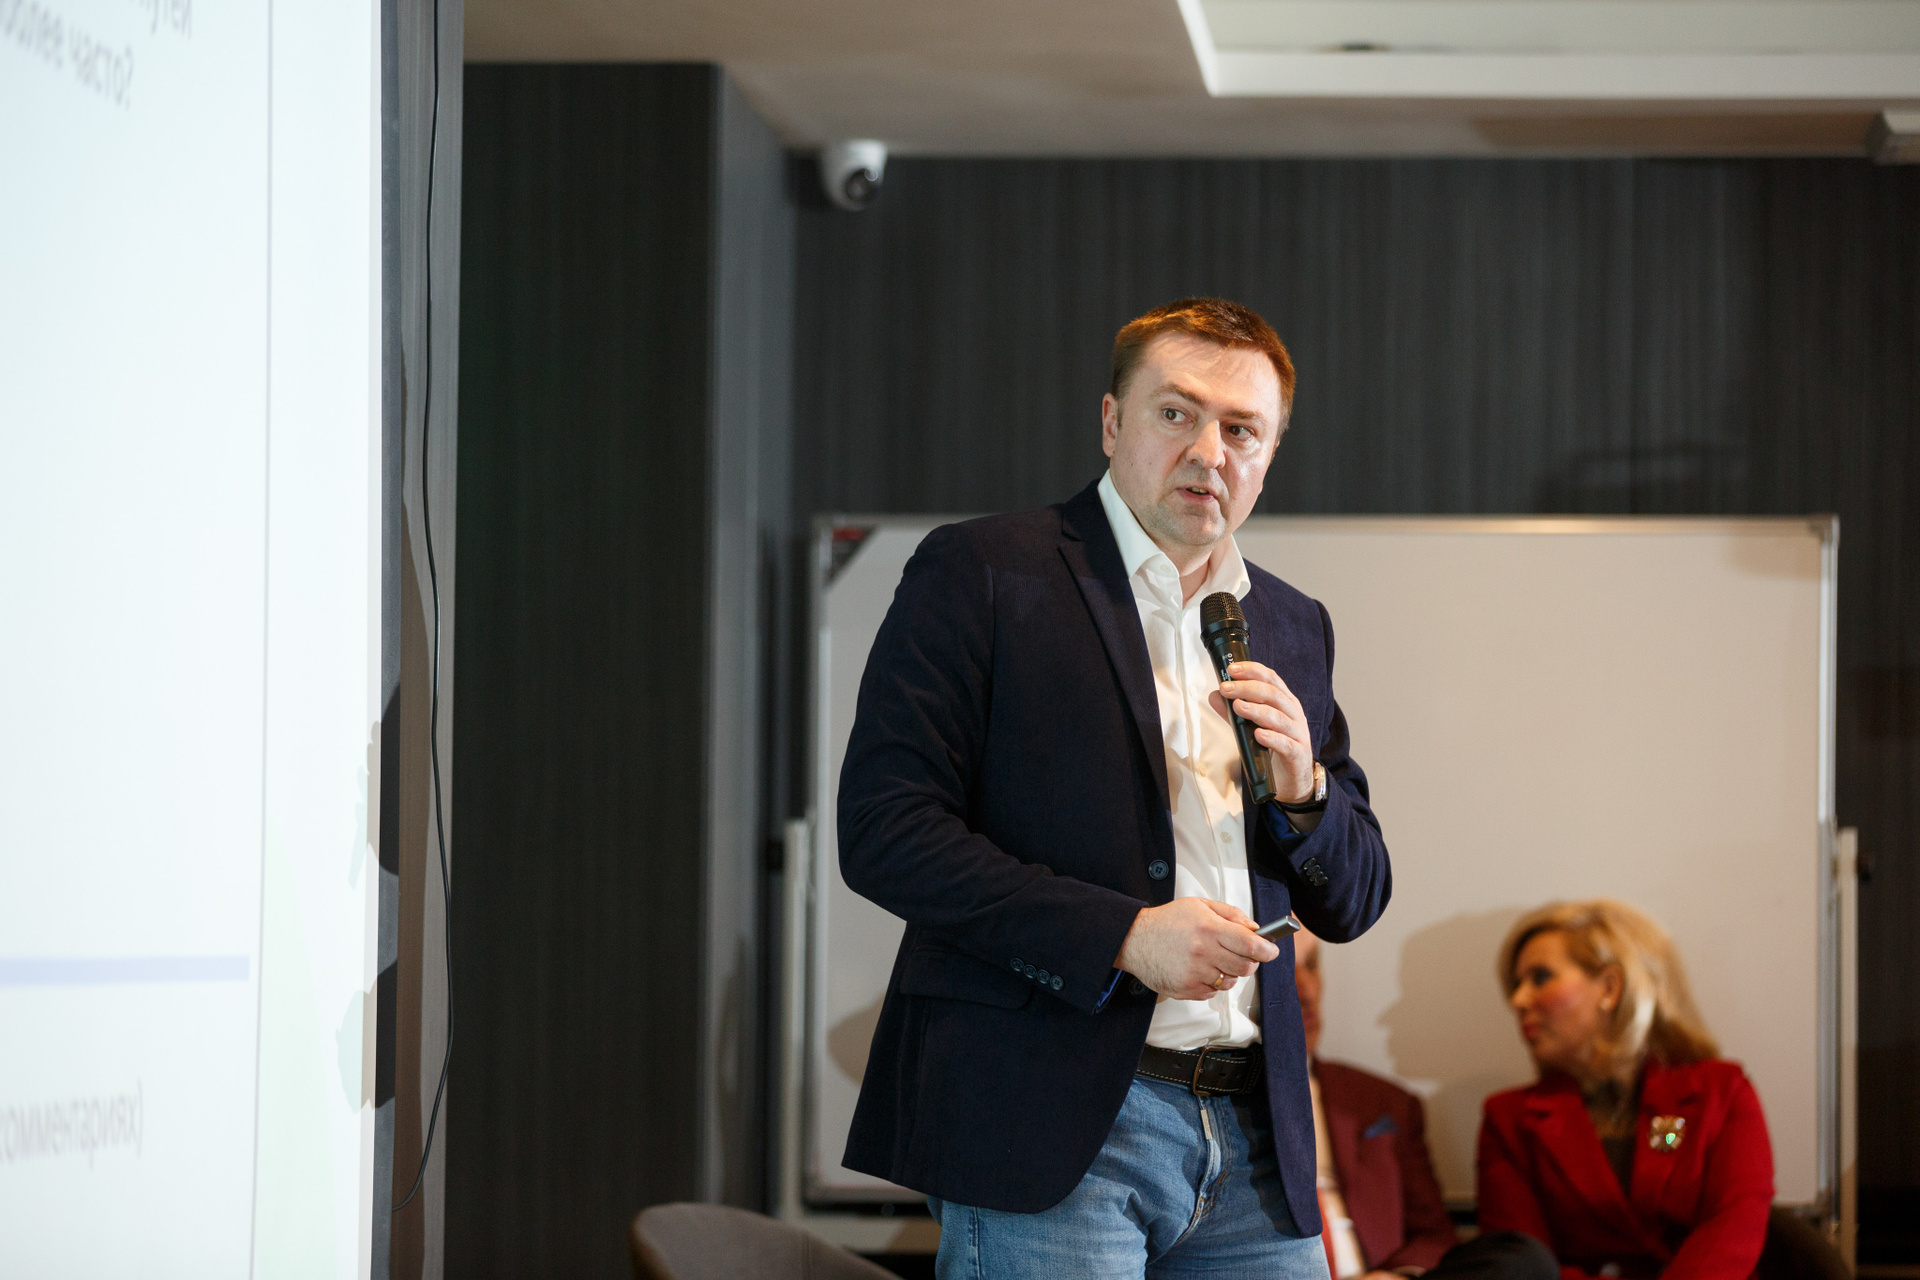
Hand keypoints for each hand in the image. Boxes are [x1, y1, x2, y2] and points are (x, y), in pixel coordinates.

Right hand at [1114, 897, 1280, 999]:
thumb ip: (1230, 914)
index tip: (1272, 951)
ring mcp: (1194, 973)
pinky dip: (1211, 984)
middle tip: (1242, 955)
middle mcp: (1203, 952)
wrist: (1134, 940)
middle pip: (1246, 967)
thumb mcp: (1198, 905)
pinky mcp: (1186, 989)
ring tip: (1214, 961)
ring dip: (1229, 973)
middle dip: (1250, 962)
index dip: (1268, 950)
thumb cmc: (1168, 921)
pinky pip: (1212, 992)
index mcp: (1209, 929)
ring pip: (1230, 982)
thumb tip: (1255, 928)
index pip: (1251, 945)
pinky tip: (1198, 970)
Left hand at [1210, 659, 1314, 803]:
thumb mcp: (1252, 725)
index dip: (1252, 671)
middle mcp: (1293, 713)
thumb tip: (1214, 695)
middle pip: (1273, 694)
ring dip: (1257, 710)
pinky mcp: (1298, 754)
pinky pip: (1286, 744)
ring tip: (1238, 706)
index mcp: (1284, 701)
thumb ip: (1234, 712)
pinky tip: (1258, 735)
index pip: (1271, 678)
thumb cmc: (1273, 747)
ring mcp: (1298, 734)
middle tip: (1226, 688)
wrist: (1292, 778)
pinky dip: (1272, 738)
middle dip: (1247, 688)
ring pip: (1279, 717)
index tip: (1232, 669)